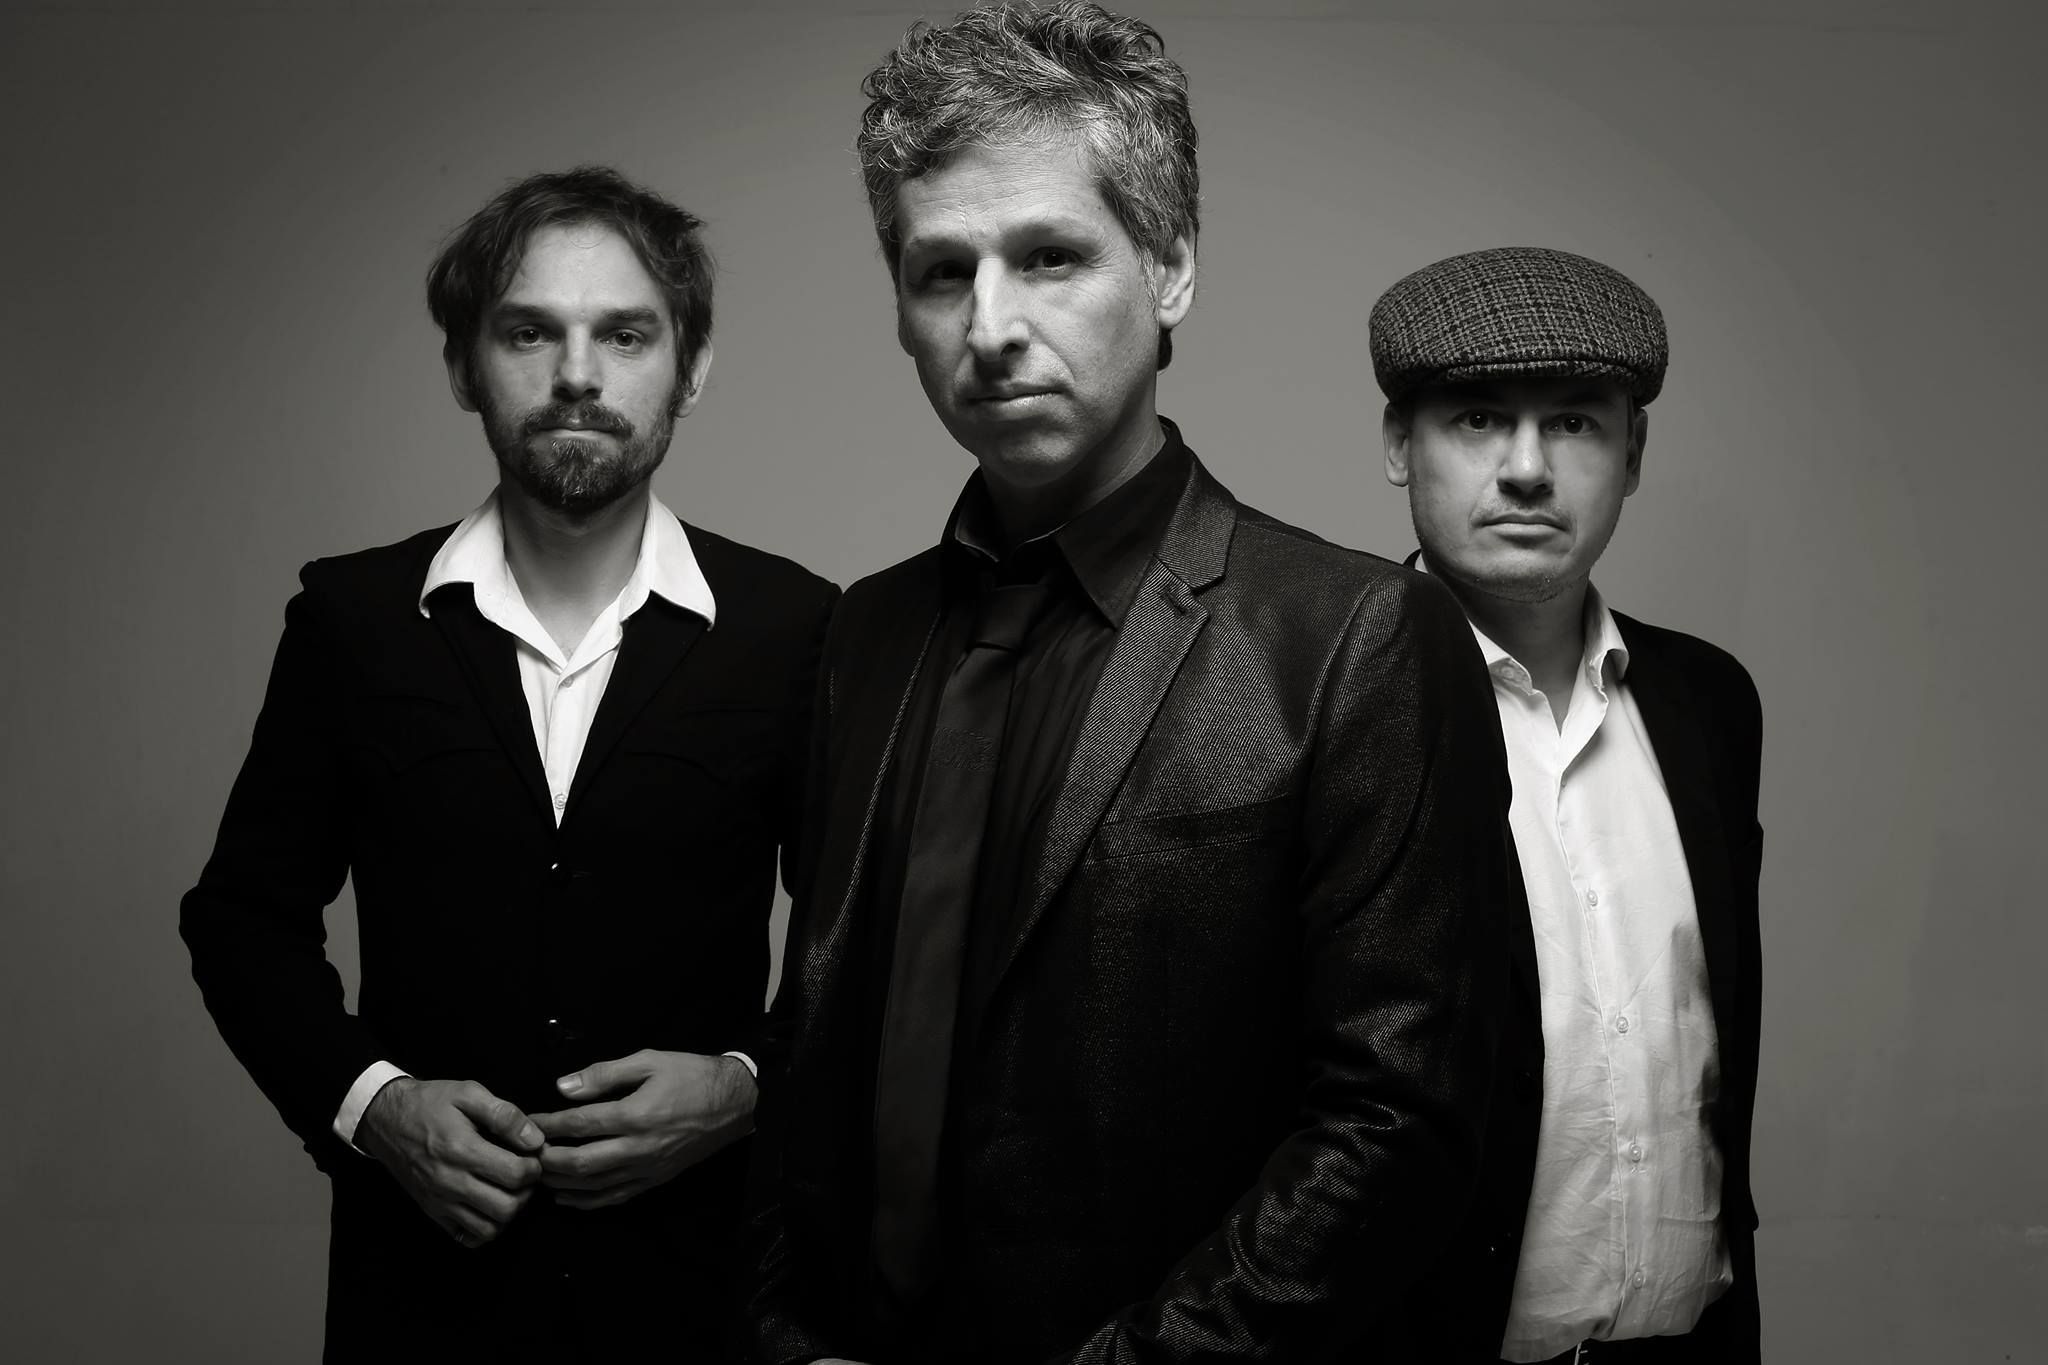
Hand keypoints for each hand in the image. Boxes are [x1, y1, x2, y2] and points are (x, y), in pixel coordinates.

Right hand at [356, 1077, 543, 1247]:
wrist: (387, 1120)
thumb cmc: (431, 1103)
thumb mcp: (468, 1093)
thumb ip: (504, 1115)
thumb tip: (535, 1140)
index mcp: (462, 1150)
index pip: (515, 1175)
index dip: (534, 1167)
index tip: (531, 1156)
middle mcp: (450, 1182)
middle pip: (506, 1207)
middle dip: (525, 1192)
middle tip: (523, 1175)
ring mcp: (440, 1201)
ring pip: (489, 1228)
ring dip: (508, 1212)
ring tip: (508, 1190)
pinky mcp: (432, 1212)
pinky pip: (467, 1237)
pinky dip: (484, 1228)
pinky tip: (488, 1205)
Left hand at [528, 1049, 755, 1209]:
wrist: (733, 1103)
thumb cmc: (690, 1076)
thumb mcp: (649, 1061)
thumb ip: (605, 1074)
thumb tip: (563, 1087)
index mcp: (635, 1114)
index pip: (579, 1125)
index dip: (548, 1125)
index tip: (528, 1122)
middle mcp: (638, 1148)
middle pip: (580, 1163)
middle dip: (547, 1160)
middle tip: (525, 1153)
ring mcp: (646, 1169)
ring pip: (594, 1185)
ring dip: (561, 1183)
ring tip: (538, 1175)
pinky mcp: (654, 1181)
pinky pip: (615, 1197)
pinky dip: (586, 1202)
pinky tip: (567, 1198)